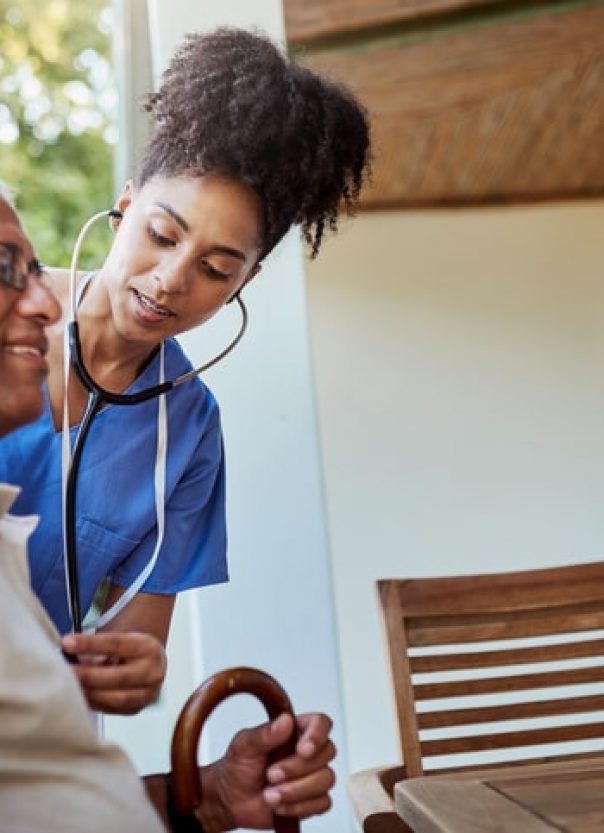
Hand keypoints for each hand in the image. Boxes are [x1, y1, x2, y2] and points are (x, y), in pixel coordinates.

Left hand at [61, 630, 166, 714]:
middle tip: (64, 671)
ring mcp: (147, 694)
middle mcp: (152, 672)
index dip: (90, 644)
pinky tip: (77, 696)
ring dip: (88, 693)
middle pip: (118, 677)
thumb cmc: (127, 649)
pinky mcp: (136, 709)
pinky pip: (110, 710)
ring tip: (67, 686)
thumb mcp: (119, 638)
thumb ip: (97, 646)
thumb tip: (66, 652)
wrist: (147, 664)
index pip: (117, 644)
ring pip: (115, 698)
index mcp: (148, 648)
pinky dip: (91, 703)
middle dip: (88, 675)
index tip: (67, 643)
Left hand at [199, 712, 335, 829]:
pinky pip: (322, 803)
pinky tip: (280, 806)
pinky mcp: (312, 800)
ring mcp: (312, 776)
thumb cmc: (238, 767)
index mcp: (295, 730)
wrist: (230, 799)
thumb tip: (285, 720)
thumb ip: (265, 733)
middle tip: (271, 774)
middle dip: (297, 768)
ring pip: (325, 780)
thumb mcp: (245, 745)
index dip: (318, 734)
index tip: (302, 749)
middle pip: (326, 753)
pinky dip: (300, 807)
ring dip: (297, 790)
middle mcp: (308, 752)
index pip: (321, 723)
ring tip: (270, 795)